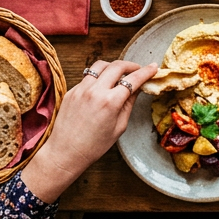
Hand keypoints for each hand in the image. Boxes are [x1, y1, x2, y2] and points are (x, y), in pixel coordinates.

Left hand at [21, 60, 156, 202]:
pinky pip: (88, 76)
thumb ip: (129, 104)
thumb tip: (137, 89)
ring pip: (100, 66)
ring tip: (119, 74)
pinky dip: (98, 77)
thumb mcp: (119, 126)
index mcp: (110, 102)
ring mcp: (80, 89)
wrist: (65, 153)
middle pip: (117, 66)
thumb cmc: (94, 145)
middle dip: (131, 65)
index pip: (133, 79)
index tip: (154, 67)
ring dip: (113, 67)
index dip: (146, 72)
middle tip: (138, 70)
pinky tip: (102, 86)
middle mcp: (95, 91)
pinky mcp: (71, 91)